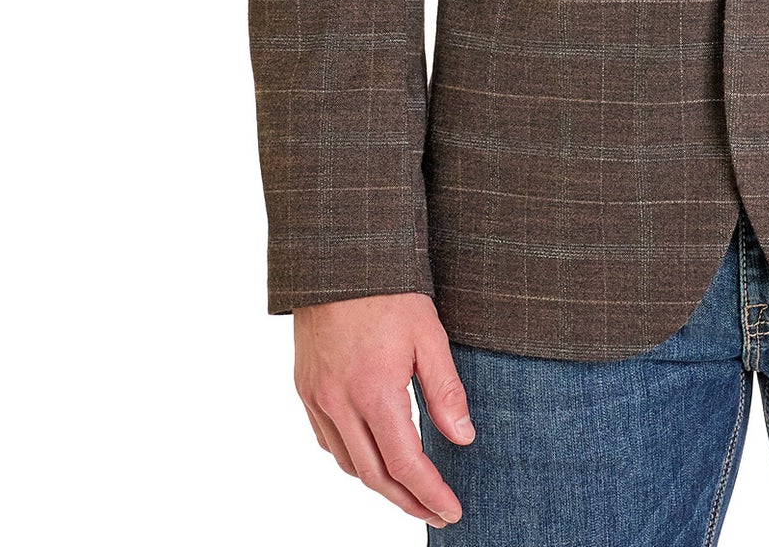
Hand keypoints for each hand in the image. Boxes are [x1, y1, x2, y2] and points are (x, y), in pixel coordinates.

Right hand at [293, 291, 473, 525]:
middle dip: (407, 502)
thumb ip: (445, 390)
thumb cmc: (387, 290)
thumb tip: (462, 438)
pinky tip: (371, 454)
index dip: (430, 494)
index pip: (405, 464)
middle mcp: (339, 404)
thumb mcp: (429, 334)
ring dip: (379, 484)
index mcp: (374, 393)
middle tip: (434, 513)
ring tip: (408, 490)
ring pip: (348, 463)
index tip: (451, 511)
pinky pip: (327, 440)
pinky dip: (351, 457)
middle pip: (374, 476)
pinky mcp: (305, 388)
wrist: (336, 256)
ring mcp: (317, 398)